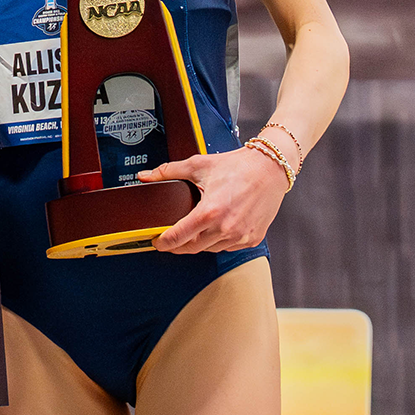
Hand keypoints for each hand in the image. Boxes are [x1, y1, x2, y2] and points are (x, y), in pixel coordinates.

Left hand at [136, 145, 287, 253]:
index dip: (163, 242)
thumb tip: (146, 175)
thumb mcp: (198, 165)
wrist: (269, 168)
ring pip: (210, 249)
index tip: (157, 242)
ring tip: (196, 229)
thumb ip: (168, 171)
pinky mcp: (251, 239)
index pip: (178, 237)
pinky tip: (217, 227)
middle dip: (178, 245)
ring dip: (200, 242)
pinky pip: (228, 247)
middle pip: (192, 248)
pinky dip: (219, 240)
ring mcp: (239, 236)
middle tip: (171, 238)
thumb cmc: (237, 166)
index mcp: (209, 212)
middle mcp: (225, 228)